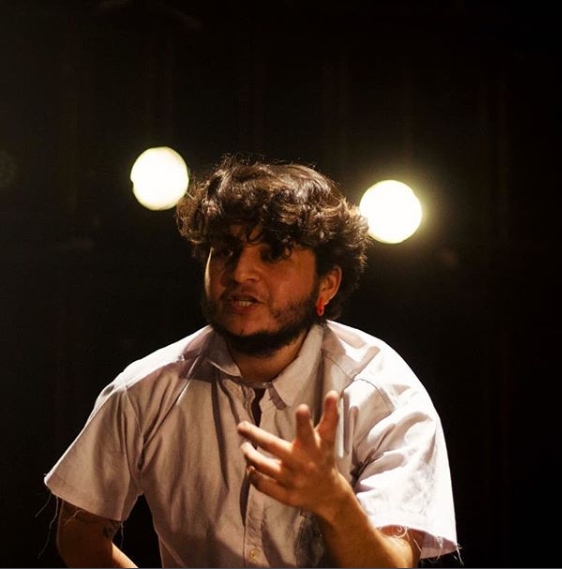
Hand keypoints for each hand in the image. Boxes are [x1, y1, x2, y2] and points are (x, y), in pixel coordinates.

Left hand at [237, 390, 346, 520]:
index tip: (302, 408)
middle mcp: (302, 463)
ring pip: (264, 467)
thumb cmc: (324, 456)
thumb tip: (333, 392)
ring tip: (244, 446)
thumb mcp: (328, 437)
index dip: (305, 421)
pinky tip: (250, 466)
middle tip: (241, 426)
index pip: (308, 432)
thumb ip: (330, 415)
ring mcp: (293, 481)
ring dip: (250, 455)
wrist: (328, 494)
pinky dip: (253, 476)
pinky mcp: (286, 496)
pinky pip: (264, 486)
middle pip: (274, 446)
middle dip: (256, 435)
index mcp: (314, 447)